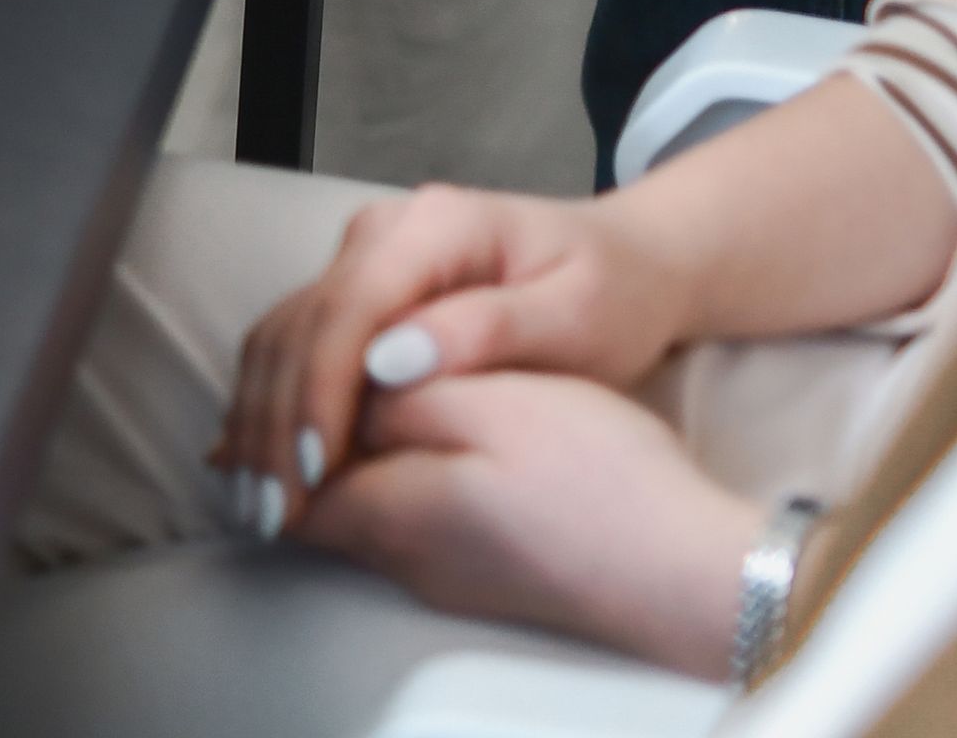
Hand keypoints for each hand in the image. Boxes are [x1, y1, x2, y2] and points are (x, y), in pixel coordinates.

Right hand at [223, 181, 697, 509]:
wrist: (627, 263)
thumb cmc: (613, 295)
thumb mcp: (578, 316)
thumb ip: (486, 329)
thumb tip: (390, 361)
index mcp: (435, 226)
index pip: (350, 308)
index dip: (322, 392)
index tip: (317, 471)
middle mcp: (380, 233)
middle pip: (301, 324)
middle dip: (277, 421)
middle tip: (273, 510)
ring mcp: (361, 257)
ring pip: (282, 334)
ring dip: (261, 419)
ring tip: (259, 502)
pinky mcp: (357, 290)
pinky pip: (296, 344)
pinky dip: (274, 405)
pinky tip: (263, 462)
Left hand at [291, 370, 754, 675]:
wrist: (700, 573)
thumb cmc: (603, 481)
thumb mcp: (491, 403)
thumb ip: (394, 395)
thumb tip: (336, 386)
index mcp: (391, 513)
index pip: (282, 473)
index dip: (259, 422)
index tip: (256, 376)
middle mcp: (404, 562)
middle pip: (309, 500)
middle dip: (284, 443)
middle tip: (272, 386)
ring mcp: (447, 581)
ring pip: (353, 514)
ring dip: (333, 460)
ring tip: (328, 398)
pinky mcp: (488, 581)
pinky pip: (402, 525)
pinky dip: (379, 478)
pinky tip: (401, 443)